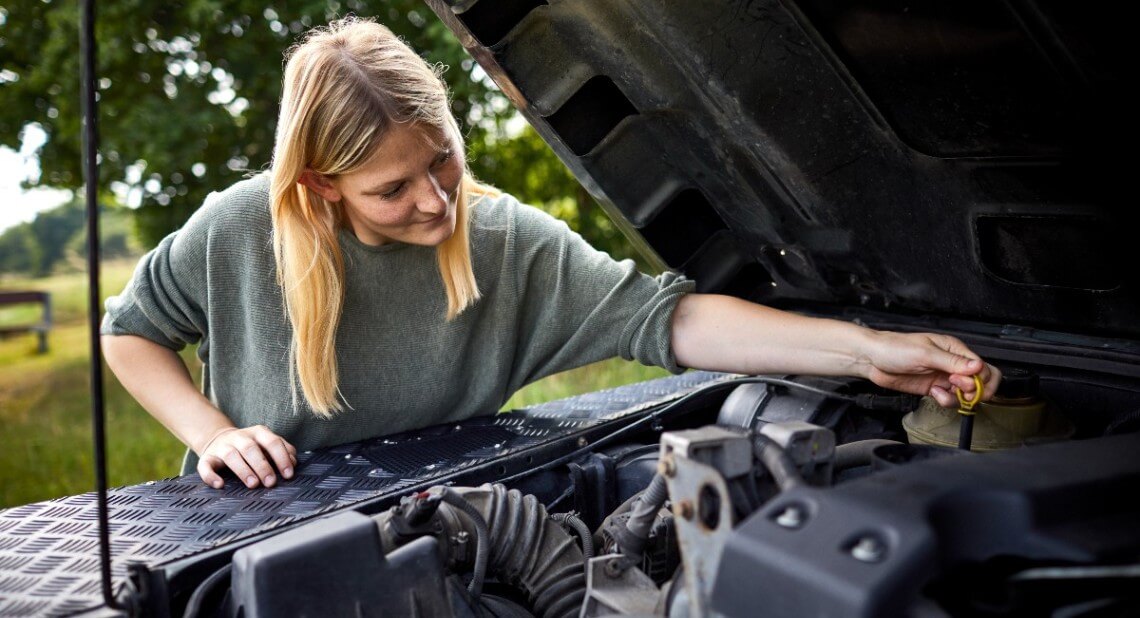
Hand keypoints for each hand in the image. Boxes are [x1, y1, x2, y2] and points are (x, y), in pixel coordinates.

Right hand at [196, 424, 297, 488]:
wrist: (219, 440)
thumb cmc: (252, 446)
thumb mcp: (267, 444)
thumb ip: (283, 450)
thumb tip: (293, 462)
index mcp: (258, 432)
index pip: (272, 442)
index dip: (281, 457)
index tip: (288, 474)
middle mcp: (239, 437)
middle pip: (251, 448)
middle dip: (262, 466)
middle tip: (271, 483)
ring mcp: (222, 447)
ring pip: (231, 456)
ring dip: (243, 470)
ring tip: (253, 484)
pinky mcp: (207, 458)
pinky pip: (205, 466)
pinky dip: (211, 475)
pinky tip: (220, 485)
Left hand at [862, 331, 1001, 407]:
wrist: (873, 360)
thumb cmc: (896, 348)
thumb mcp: (925, 353)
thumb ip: (952, 362)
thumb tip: (978, 366)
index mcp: (955, 350)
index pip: (984, 367)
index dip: (980, 379)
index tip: (963, 383)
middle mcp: (953, 364)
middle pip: (980, 382)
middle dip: (973, 390)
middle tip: (955, 388)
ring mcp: (944, 377)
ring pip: (966, 394)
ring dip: (958, 398)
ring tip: (940, 391)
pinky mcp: (934, 389)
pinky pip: (950, 399)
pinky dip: (946, 400)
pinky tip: (933, 393)